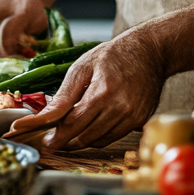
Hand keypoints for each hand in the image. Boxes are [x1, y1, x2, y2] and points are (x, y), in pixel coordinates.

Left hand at [4, 29, 165, 149]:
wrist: (148, 52)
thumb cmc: (112, 56)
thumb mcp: (81, 68)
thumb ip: (64, 95)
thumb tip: (45, 116)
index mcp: (102, 92)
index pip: (73, 123)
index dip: (57, 135)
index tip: (45, 141)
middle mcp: (120, 108)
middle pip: (85, 136)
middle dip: (65, 141)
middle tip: (52, 140)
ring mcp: (132, 117)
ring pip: (99, 141)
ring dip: (80, 141)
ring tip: (67, 134)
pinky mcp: (140, 121)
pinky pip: (113, 137)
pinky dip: (97, 137)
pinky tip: (88, 128)